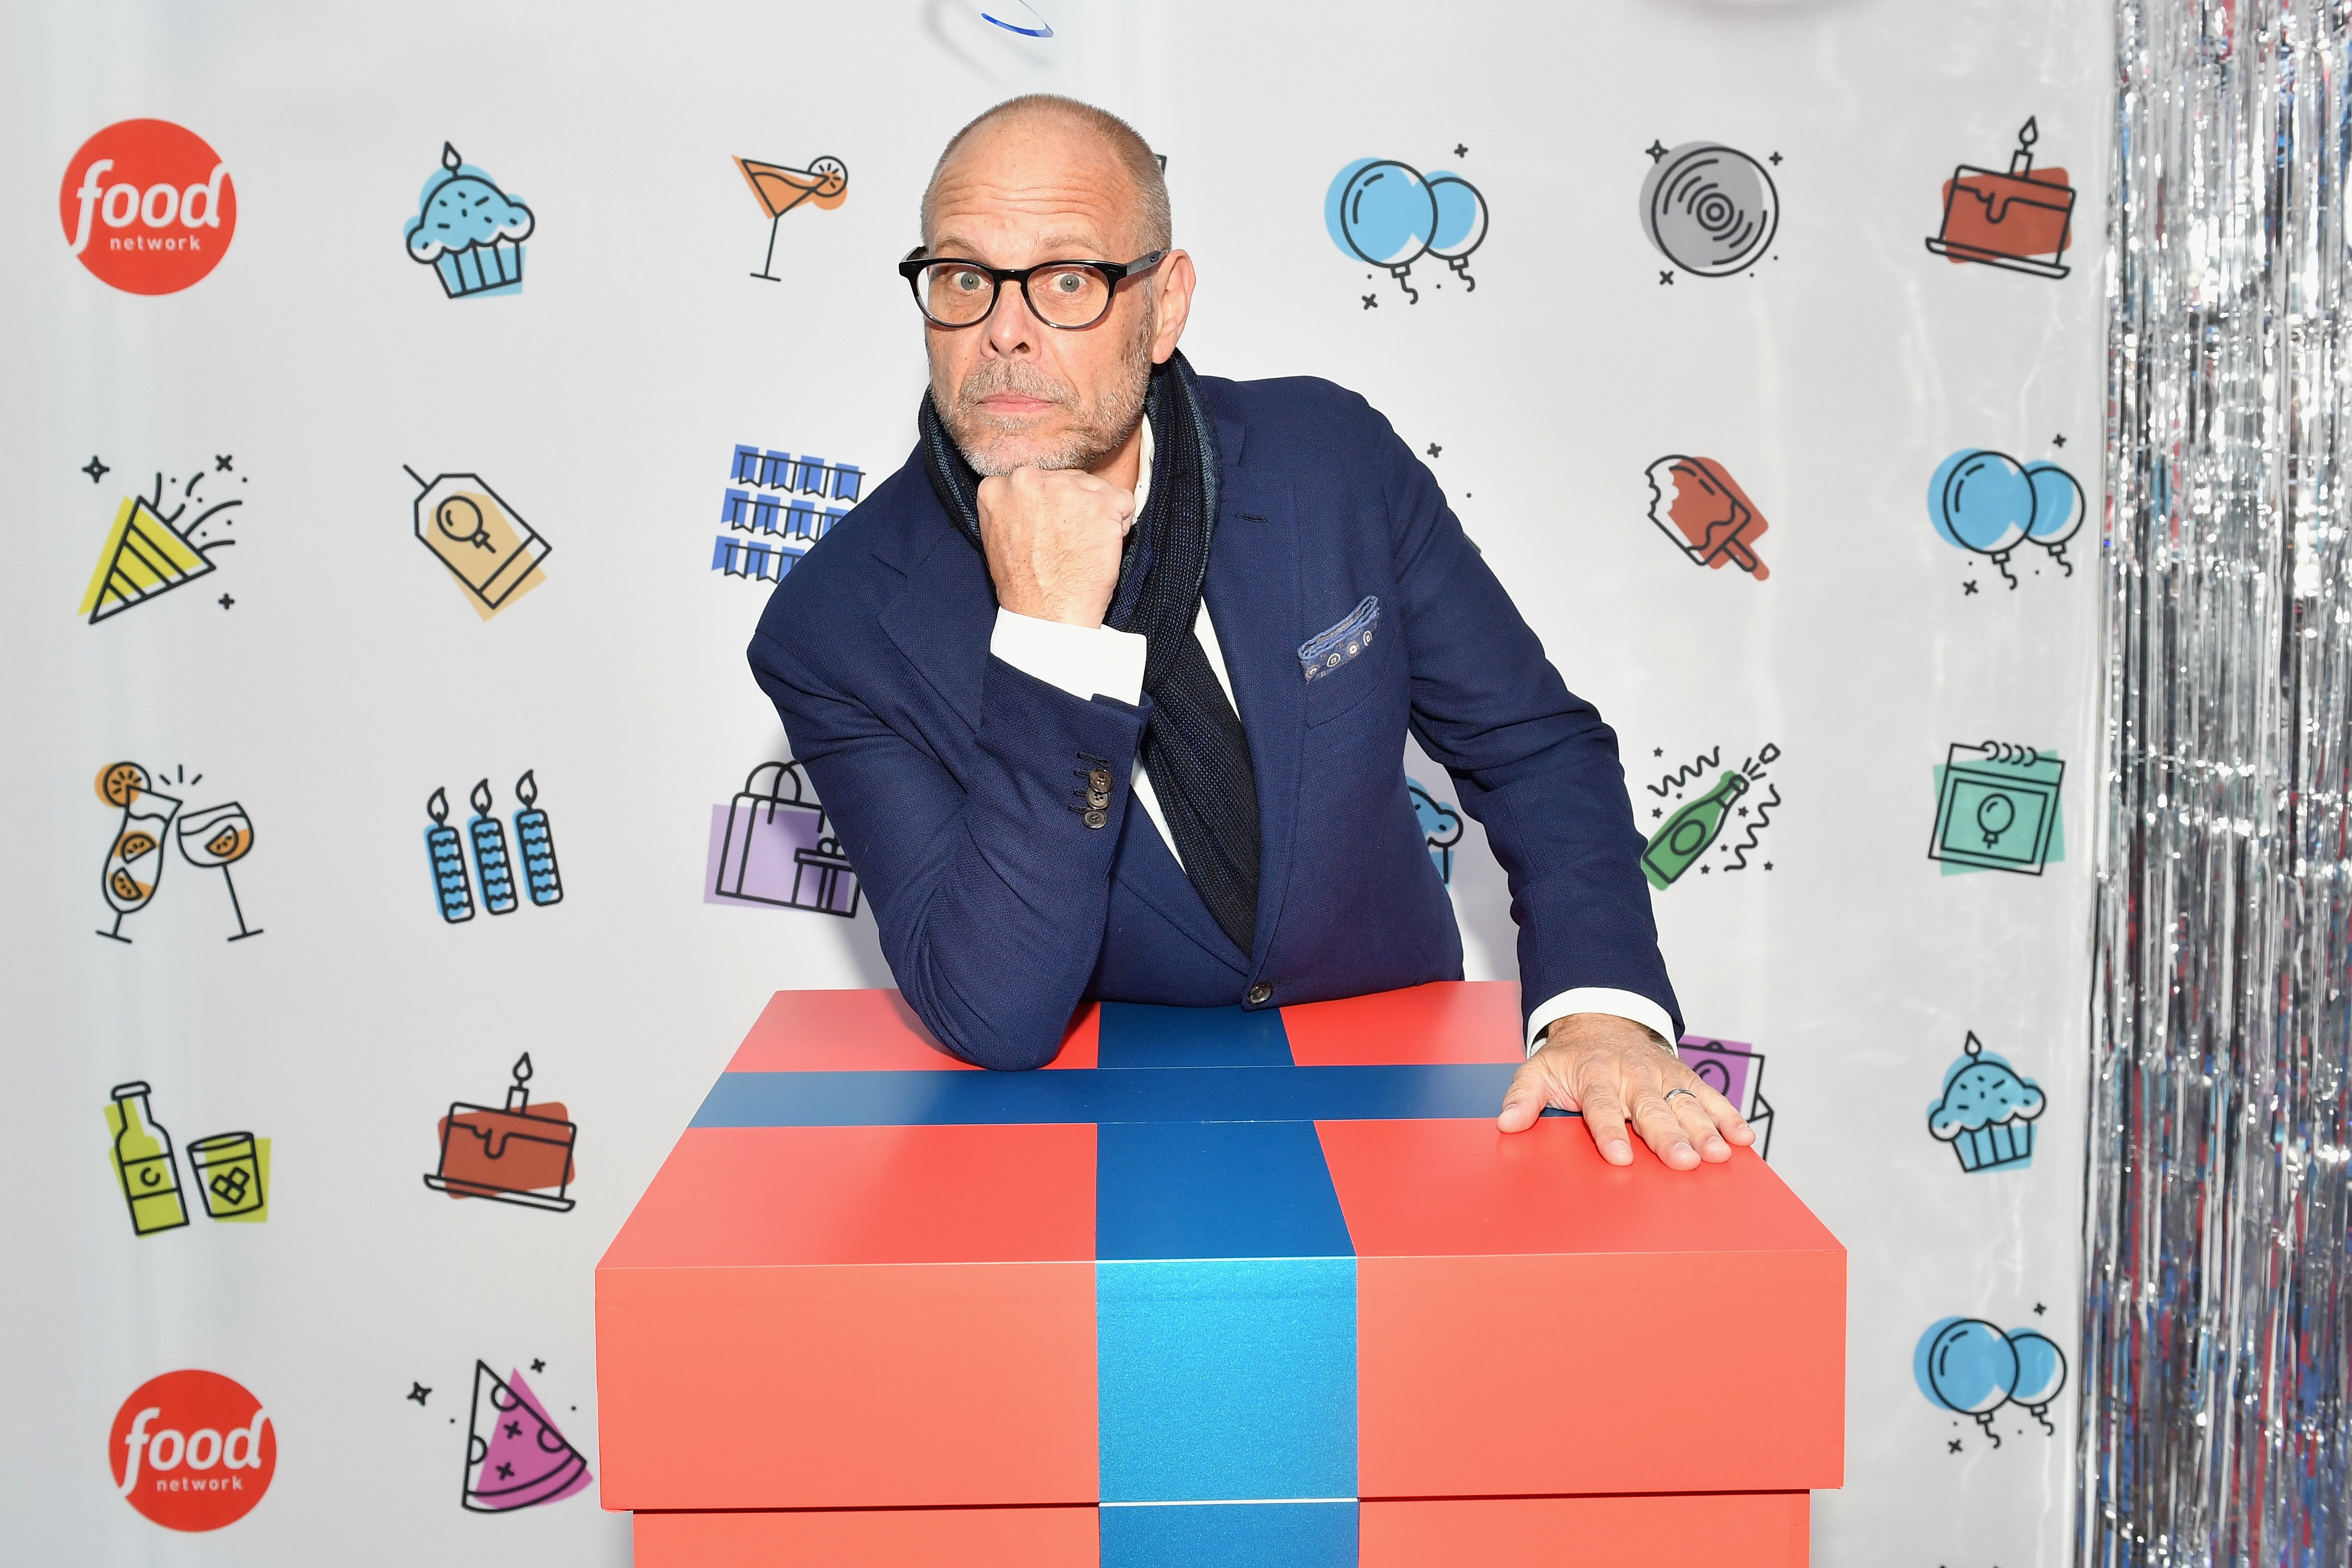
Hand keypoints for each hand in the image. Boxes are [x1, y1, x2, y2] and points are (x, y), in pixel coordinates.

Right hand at [976, 467, 1134, 625]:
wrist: (1047, 617)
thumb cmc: (1025, 587)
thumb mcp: (999, 537)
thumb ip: (1014, 507)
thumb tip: (1035, 496)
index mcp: (999, 487)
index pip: (1037, 481)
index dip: (1049, 508)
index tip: (1047, 533)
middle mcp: (1028, 479)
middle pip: (1067, 480)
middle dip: (1074, 508)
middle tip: (1066, 544)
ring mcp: (1065, 489)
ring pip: (1096, 489)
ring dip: (1097, 515)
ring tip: (1081, 548)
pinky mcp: (1099, 503)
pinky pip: (1123, 501)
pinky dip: (1121, 524)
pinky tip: (1101, 548)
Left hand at [1495, 1012, 1753, 1169]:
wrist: (1602, 1022)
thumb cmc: (1570, 1058)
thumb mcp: (1537, 1071)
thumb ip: (1523, 1097)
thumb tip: (1507, 1122)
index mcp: (1595, 1076)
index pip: (1602, 1106)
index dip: (1609, 1131)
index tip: (1618, 1157)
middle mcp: (1632, 1075)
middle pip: (1652, 1109)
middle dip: (1669, 1136)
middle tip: (1684, 1161)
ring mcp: (1662, 1075)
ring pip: (1685, 1103)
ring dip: (1704, 1129)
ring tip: (1718, 1153)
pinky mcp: (1683, 1076)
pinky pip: (1708, 1095)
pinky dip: (1727, 1115)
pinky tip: (1742, 1137)